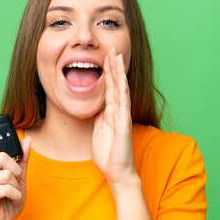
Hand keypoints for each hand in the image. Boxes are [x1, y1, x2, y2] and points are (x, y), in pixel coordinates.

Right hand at [0, 111, 30, 219]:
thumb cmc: (10, 201)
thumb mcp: (21, 179)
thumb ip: (23, 160)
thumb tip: (27, 140)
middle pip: (1, 156)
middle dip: (16, 170)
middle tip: (16, 182)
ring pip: (7, 173)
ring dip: (16, 186)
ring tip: (11, 194)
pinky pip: (6, 187)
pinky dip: (14, 195)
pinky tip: (9, 200)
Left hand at [92, 47, 137, 188]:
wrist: (116, 171)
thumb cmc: (108, 153)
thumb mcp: (98, 129)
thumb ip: (99, 116)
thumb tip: (95, 105)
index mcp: (111, 112)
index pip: (110, 87)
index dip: (107, 71)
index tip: (104, 55)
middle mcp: (118, 111)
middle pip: (116, 83)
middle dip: (113, 66)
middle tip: (111, 48)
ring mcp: (122, 116)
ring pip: (120, 89)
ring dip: (118, 72)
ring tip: (116, 56)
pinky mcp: (124, 124)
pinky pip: (123, 104)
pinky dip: (122, 90)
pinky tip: (121, 78)